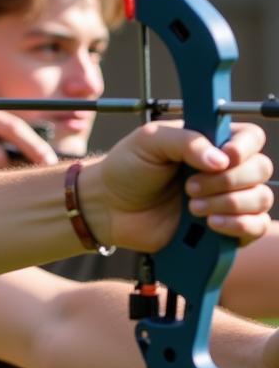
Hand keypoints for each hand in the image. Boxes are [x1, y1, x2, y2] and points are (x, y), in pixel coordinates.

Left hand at [86, 121, 273, 250]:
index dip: (245, 147)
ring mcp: (225, 200)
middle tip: (189, 186)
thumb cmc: (126, 168)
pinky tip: (210, 224)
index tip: (225, 157)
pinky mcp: (222, 229)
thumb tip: (221, 160)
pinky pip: (254, 229)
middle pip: (260, 169)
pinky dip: (239, 226)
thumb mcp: (149, 141)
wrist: (107, 206)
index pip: (251, 138)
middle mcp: (224, 170)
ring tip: (191, 206)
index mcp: (210, 142)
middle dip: (229, 180)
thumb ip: (185, 141)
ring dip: (229, 203)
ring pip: (260, 199)